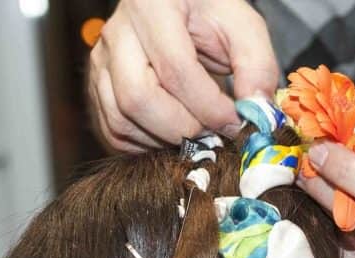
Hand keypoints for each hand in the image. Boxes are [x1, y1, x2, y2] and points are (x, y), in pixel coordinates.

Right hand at [87, 0, 278, 150]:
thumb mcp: (243, 27)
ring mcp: (101, 60)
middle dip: (182, 129)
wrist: (180, 11)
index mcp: (152, 6)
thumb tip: (255, 112)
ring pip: (120, 119)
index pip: (175, 68)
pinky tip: (173, 137)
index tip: (234, 122)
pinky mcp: (96, 85)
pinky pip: (113, 130)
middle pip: (137, 97)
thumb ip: (257, 65)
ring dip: (163, 141)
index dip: (208, 106)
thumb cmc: (210, 17)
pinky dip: (144, 146)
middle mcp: (116, 31)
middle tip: (213, 134)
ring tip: (197, 134)